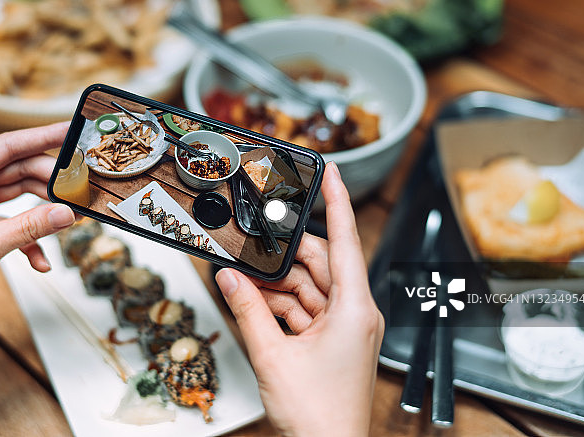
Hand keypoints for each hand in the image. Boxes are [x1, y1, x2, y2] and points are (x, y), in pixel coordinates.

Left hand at [0, 123, 76, 362]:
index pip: (6, 147)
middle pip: (18, 169)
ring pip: (20, 193)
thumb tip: (67, 213)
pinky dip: (30, 239)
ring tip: (70, 218)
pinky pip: (14, 221)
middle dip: (49, 181)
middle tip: (79, 187)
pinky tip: (42, 260)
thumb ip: (28, 228)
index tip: (70, 130)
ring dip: (43, 209)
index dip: (41, 137)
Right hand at [215, 163, 383, 436]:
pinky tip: (254, 305)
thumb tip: (228, 277)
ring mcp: (345, 328)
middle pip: (318, 263)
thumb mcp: (273, 356)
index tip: (329, 171)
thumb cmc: (319, 416)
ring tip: (243, 285)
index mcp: (355, 308)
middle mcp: (356, 312)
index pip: (346, 240)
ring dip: (276, 286)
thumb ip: (247, 311)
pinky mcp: (333, 341)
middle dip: (282, 257)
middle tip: (248, 248)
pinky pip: (305, 310)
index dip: (337, 201)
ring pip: (308, 287)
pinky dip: (280, 306)